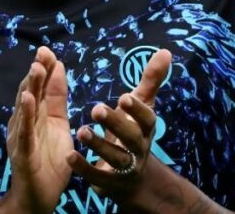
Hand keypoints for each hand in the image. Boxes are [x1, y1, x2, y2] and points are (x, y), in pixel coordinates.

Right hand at [0, 46, 71, 213]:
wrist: (40, 196)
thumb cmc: (49, 162)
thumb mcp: (59, 126)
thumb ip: (57, 100)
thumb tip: (59, 69)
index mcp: (36, 116)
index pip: (40, 88)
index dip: (44, 70)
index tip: (48, 51)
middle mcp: (25, 123)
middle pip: (30, 93)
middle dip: (36, 73)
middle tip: (43, 53)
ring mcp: (21, 137)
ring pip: (25, 109)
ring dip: (29, 88)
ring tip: (35, 69)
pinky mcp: (22, 152)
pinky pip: (24, 132)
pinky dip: (25, 115)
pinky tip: (28, 101)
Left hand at [67, 49, 171, 202]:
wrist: (134, 179)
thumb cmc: (134, 130)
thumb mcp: (142, 105)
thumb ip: (151, 80)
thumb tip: (165, 51)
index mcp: (146, 129)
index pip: (148, 119)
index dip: (138, 110)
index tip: (124, 96)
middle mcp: (140, 148)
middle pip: (132, 138)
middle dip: (116, 124)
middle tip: (96, 108)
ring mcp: (126, 169)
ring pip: (116, 159)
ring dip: (99, 146)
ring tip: (82, 131)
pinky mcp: (110, 184)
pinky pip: (98, 177)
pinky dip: (84, 168)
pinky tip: (70, 156)